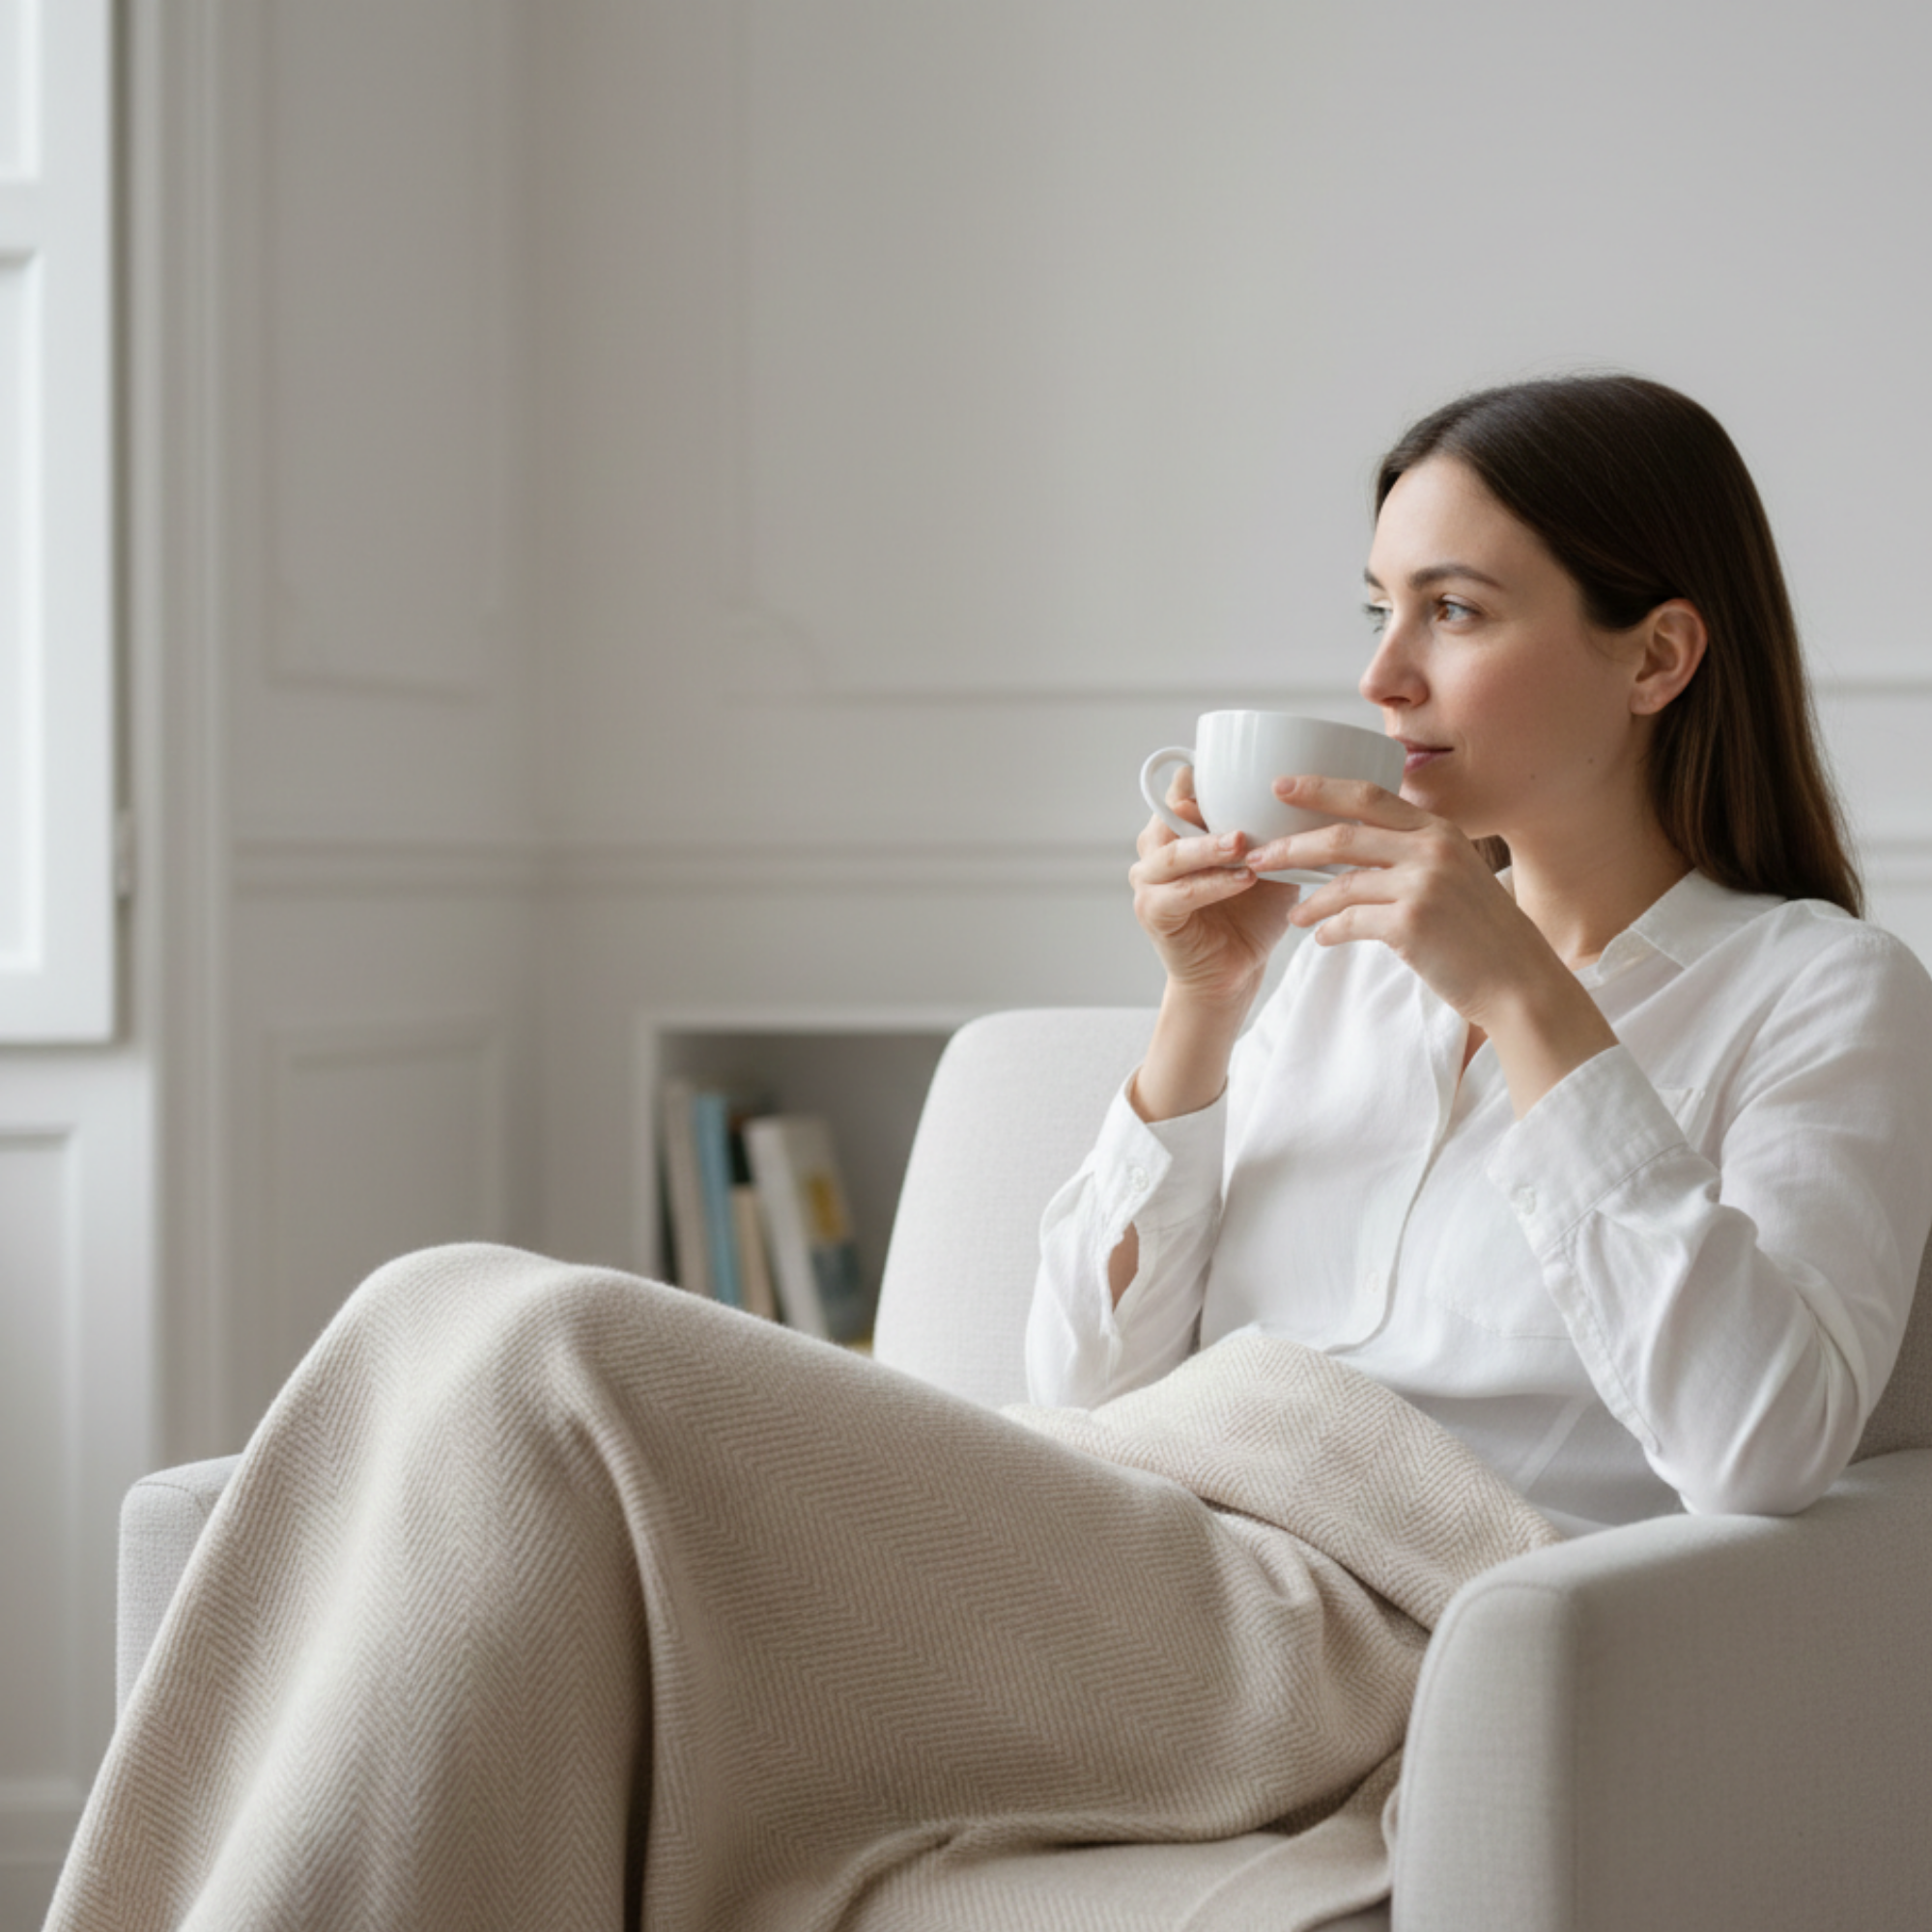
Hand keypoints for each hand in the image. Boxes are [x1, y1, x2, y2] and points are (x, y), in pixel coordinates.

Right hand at [1129, 767, 1299, 1010]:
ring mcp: (1147, 881)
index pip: (1182, 787)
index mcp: (1179, 828)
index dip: (1208, 778)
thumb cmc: (1250, 913)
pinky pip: (1181, 892)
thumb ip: (1271, 831)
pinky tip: (1243, 879)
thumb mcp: (1267, 861)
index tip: (1247, 774)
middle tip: (1244, 803)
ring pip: (1172, 852)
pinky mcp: (1152, 912)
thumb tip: (1313, 794)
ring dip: (1208, 846)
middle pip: (1169, 811)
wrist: (1236, 969)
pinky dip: (1213, 884)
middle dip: (1204, 806)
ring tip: (1241, 842)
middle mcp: (1155, 848)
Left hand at [1244, 776, 1616, 1112]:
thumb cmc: (1482, 933)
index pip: (1369, 796)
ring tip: (1291, 914)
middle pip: (1343, 835)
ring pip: (1341, 882)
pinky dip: (1329, 930)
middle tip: (1258, 854)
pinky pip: (1350, 921)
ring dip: (1308, 899)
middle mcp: (1432, 850)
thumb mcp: (1455, 876)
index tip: (1280, 786)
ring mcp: (1422, 885)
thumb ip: (1413, 855)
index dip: (1320, 788)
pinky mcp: (1411, 924)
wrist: (1520, 981)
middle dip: (1292, 844)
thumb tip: (1353, 848)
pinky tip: (1321, 938)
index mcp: (1439, 831)